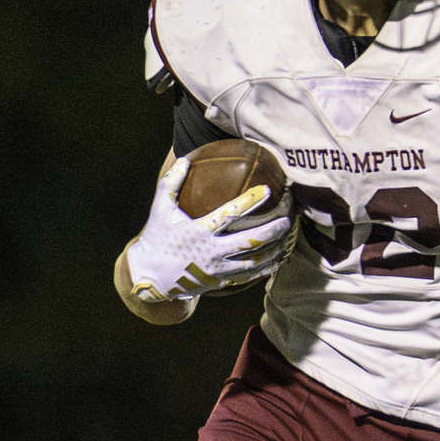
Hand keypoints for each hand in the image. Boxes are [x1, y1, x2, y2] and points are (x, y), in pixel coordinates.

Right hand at [126, 159, 295, 301]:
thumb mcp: (160, 209)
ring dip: (274, 251)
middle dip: (272, 231)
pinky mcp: (220, 281)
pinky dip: (266, 268)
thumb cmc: (157, 238)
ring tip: (288, 240)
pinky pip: (248, 276)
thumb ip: (171, 183)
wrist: (151, 278)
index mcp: (199, 231)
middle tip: (288, 220)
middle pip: (249, 242)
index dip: (249, 202)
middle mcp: (211, 251)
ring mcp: (217, 269)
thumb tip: (185, 159)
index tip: (266, 190)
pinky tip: (278, 260)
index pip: (229, 214)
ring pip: (254, 262)